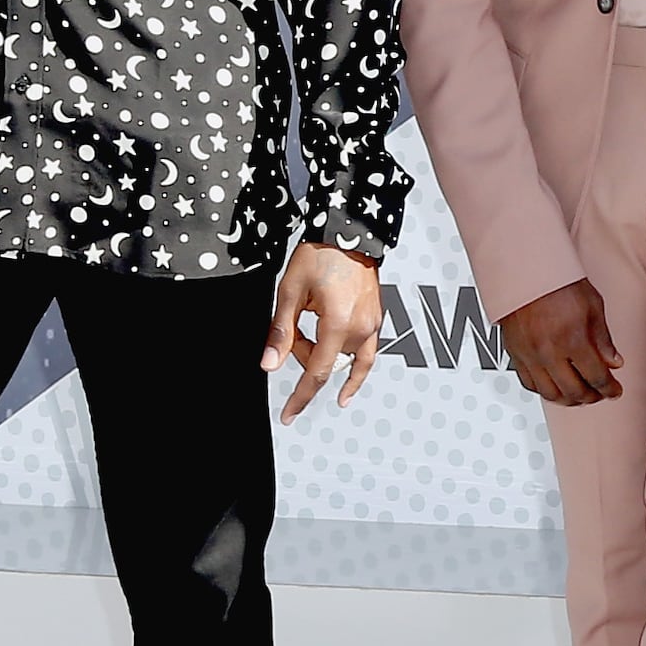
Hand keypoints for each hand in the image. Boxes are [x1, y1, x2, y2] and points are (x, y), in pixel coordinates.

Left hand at [264, 242, 383, 419]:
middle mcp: (360, 329)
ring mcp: (372, 325)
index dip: (299, 397)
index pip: (316, 374)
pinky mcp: (376, 320)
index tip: (288, 414)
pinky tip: (349, 382)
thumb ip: (281, 331)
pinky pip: (365, 354)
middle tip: (291, 327)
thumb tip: (269, 363)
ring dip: (323, 354)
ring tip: (309, 331)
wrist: (350, 232)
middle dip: (302, 354)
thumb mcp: (291, 291)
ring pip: (344, 359)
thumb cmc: (322, 254)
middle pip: (326, 364)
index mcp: (339, 324)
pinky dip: (355, 368)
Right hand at [497, 278, 625, 404]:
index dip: (610, 389)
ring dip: (568, 399)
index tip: (615, 390)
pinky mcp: (515, 354)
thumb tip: (614, 362)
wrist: (526, 271)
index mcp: (573, 340)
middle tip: (599, 393)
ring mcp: (530, 355)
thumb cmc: (558, 281)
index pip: (597, 378)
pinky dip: (545, 390)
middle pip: (574, 391)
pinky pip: (530, 384)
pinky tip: (555, 385)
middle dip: (591, 397)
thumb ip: (603, 339)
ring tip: (579, 393)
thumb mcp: (593, 306)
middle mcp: (549, 352)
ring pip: (550, 394)